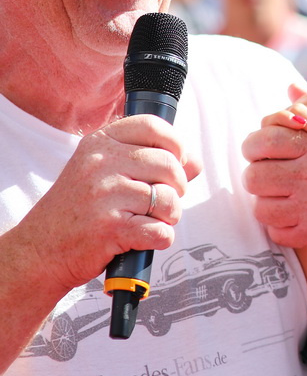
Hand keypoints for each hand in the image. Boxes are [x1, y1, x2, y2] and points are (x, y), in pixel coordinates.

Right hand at [17, 114, 196, 296]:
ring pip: (169, 199)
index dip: (176, 144)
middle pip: (169, 165)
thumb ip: (150, 162)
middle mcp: (100, 164)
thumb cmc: (82, 209)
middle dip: (177, 187)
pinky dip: (160, 239)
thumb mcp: (106, 172)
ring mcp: (104, 195)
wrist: (41, 249)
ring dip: (169, 216)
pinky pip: (160, 231)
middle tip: (161, 201)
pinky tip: (142, 238)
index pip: (153, 126)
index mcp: (100, 143)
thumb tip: (195, 163)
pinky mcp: (110, 228)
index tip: (177, 162)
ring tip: (150, 220)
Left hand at [242, 73, 306, 253]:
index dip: (256, 144)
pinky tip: (296, 215)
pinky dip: (281, 226)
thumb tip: (295, 84)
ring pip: (261, 208)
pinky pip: (276, 233)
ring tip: (284, 196)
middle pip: (254, 176)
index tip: (264, 150)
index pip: (263, 140)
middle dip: (258, 175)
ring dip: (268, 202)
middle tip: (271, 175)